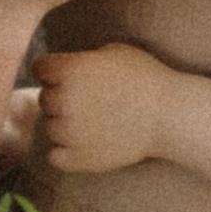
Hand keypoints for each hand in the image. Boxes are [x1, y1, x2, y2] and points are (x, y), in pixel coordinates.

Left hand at [35, 41, 169, 175]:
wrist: (170, 115)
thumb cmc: (146, 78)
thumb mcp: (112, 52)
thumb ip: (81, 58)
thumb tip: (62, 66)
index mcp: (71, 70)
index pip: (40, 68)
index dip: (54, 71)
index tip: (71, 75)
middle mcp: (65, 100)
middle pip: (45, 98)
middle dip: (62, 97)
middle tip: (90, 100)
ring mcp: (70, 132)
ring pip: (50, 127)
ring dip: (65, 124)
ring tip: (94, 121)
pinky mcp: (79, 158)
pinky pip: (55, 155)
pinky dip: (66, 151)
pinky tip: (86, 142)